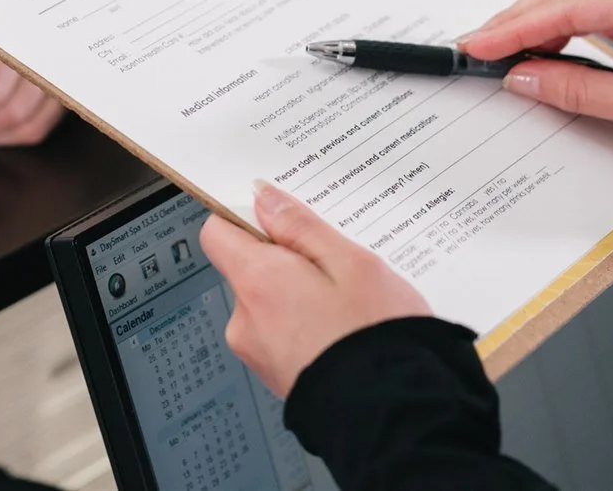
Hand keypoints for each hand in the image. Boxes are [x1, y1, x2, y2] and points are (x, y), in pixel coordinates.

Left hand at [198, 181, 432, 398]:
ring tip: (347, 300)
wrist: (394, 412)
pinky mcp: (277, 375)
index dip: (244, 216)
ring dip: (300, 293)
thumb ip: (301, 227)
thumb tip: (264, 199)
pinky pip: (282, 332)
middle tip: (335, 262)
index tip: (278, 214)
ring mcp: (259, 353)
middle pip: (248, 268)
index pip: (217, 233)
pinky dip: (306, 323)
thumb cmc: (375, 337)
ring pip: (269, 302)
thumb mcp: (351, 262)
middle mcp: (246, 320)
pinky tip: (342, 326)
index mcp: (257, 283)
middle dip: (287, 259)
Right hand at [460, 0, 612, 161]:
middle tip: (482, 47)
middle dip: (521, 18)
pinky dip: (570, 15)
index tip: (478, 45)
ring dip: (543, 14)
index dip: (516, 28)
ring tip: (508, 46)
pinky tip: (549, 38)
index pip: (567, 7)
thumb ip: (573, 89)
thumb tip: (522, 78)